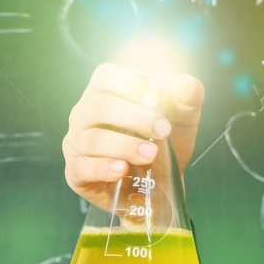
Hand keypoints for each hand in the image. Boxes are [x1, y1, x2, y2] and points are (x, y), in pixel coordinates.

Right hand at [62, 63, 204, 210]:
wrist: (160, 187)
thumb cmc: (162, 145)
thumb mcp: (181, 120)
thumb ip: (187, 98)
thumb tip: (186, 83)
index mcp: (104, 94)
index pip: (105, 76)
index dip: (131, 85)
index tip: (157, 101)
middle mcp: (85, 116)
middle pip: (99, 106)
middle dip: (135, 118)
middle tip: (163, 131)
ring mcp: (77, 144)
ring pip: (92, 138)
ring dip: (125, 145)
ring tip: (151, 154)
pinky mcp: (76, 174)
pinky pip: (81, 167)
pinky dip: (103, 168)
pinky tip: (123, 169)